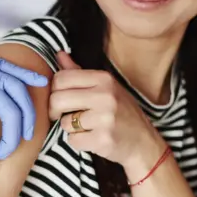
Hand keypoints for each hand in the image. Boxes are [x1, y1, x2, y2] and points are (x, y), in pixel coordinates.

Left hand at [49, 52, 165, 176]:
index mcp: (104, 79)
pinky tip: (92, 138)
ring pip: (65, 123)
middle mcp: (105, 96)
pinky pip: (73, 140)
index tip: (60, 99)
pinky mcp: (103, 139)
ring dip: (70, 128)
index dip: (54, 91)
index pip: (61, 78)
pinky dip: (78, 142)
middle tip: (64, 116)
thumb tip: (59, 54)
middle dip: (55, 111)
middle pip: (57, 100)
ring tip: (86, 127)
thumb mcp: (105, 87)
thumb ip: (78, 72)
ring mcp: (105, 118)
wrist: (143, 142)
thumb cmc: (120, 112)